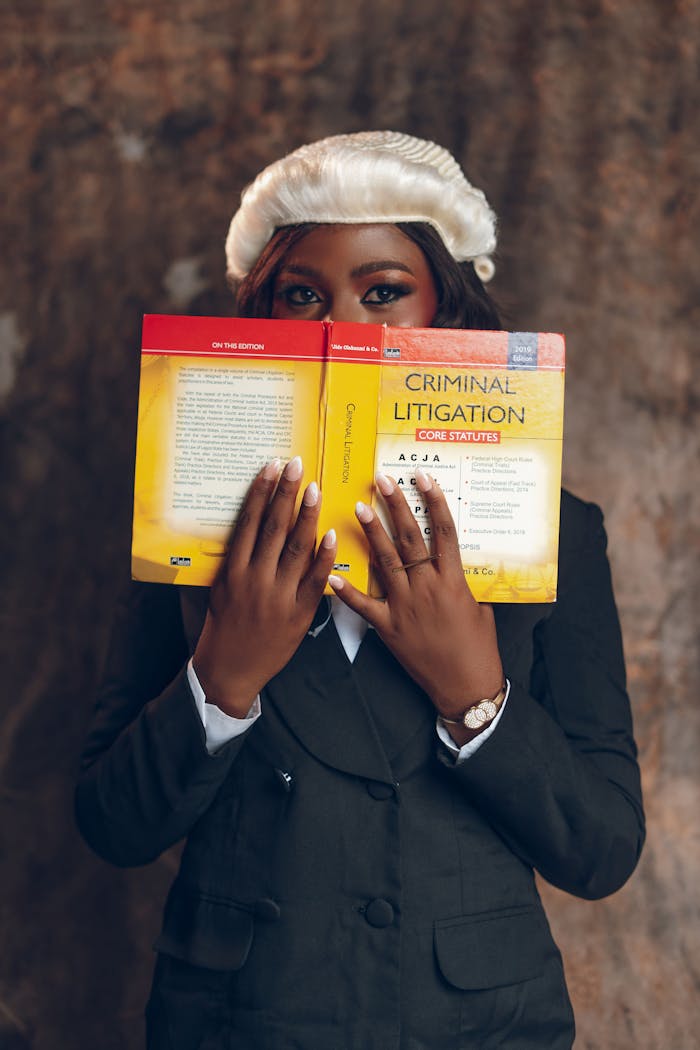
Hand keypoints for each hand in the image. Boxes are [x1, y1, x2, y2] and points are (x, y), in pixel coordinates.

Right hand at [193, 456, 336, 716]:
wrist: (230, 670)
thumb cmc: (222, 627)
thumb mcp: (220, 589)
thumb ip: (235, 559)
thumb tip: (247, 525)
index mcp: (233, 570)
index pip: (248, 522)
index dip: (261, 492)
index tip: (271, 467)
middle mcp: (255, 578)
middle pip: (273, 527)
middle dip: (286, 493)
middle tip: (297, 465)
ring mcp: (278, 595)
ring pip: (296, 548)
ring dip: (307, 515)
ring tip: (315, 489)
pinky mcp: (299, 613)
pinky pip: (315, 579)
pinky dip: (323, 555)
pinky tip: (330, 533)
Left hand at [328, 469, 502, 743]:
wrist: (466, 684)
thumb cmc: (478, 647)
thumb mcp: (480, 607)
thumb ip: (464, 582)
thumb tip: (454, 561)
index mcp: (453, 579)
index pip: (444, 530)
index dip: (433, 501)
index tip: (422, 477)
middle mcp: (428, 586)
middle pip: (410, 537)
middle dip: (395, 505)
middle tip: (382, 480)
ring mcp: (406, 605)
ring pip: (385, 560)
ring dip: (372, 531)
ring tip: (358, 506)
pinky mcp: (389, 626)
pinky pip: (364, 605)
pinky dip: (347, 591)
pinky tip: (331, 574)